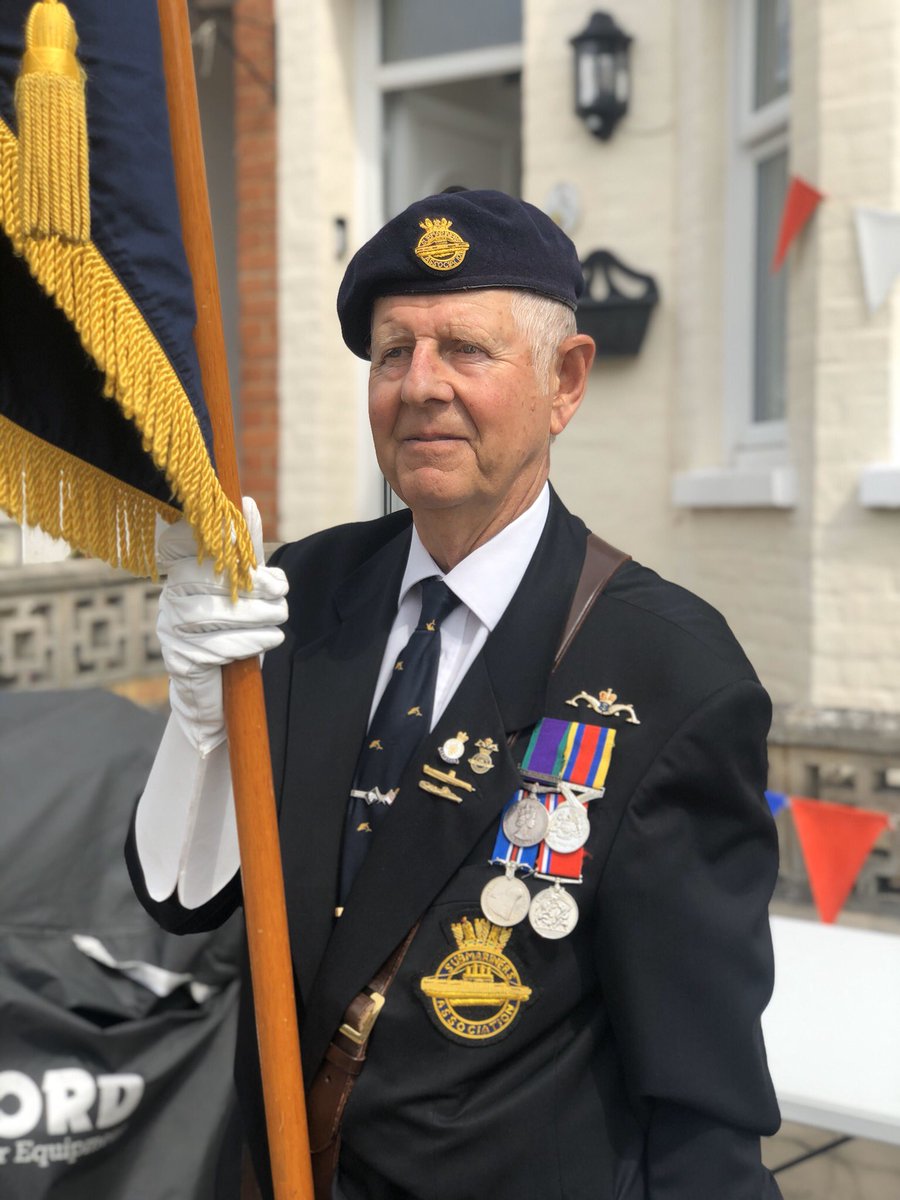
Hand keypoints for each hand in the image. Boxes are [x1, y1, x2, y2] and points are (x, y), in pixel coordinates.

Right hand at [156, 497, 288, 752]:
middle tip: (282, 594)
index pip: (180, 542)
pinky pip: (213, 646)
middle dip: (252, 585)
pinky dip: (248, 641)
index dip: (208, 537)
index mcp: (184, 572)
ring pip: (212, 614)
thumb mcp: (246, 591)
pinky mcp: (179, 660)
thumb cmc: (236, 633)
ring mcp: (171, 629)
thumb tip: (247, 503)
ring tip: (280, 619)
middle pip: (206, 580)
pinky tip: (269, 640)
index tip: (239, 536)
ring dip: (256, 616)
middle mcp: (171, 597)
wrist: (222, 695)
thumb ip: (246, 552)